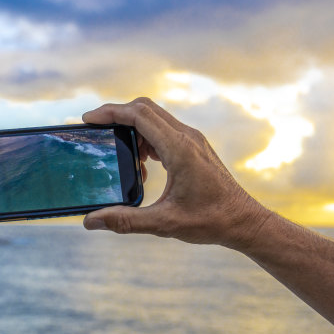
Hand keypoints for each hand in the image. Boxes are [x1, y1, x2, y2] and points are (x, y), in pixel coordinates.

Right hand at [82, 97, 269, 246]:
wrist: (244, 221)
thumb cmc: (210, 221)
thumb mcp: (164, 223)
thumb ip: (125, 221)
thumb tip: (91, 221)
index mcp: (179, 149)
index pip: (139, 115)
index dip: (111, 112)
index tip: (89, 119)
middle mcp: (187, 137)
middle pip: (145, 109)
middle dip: (117, 116)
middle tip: (97, 133)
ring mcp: (192, 140)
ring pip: (154, 118)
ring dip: (133, 130)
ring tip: (124, 159)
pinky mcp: (194, 146)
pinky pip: (164, 130)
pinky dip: (146, 139)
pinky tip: (143, 165)